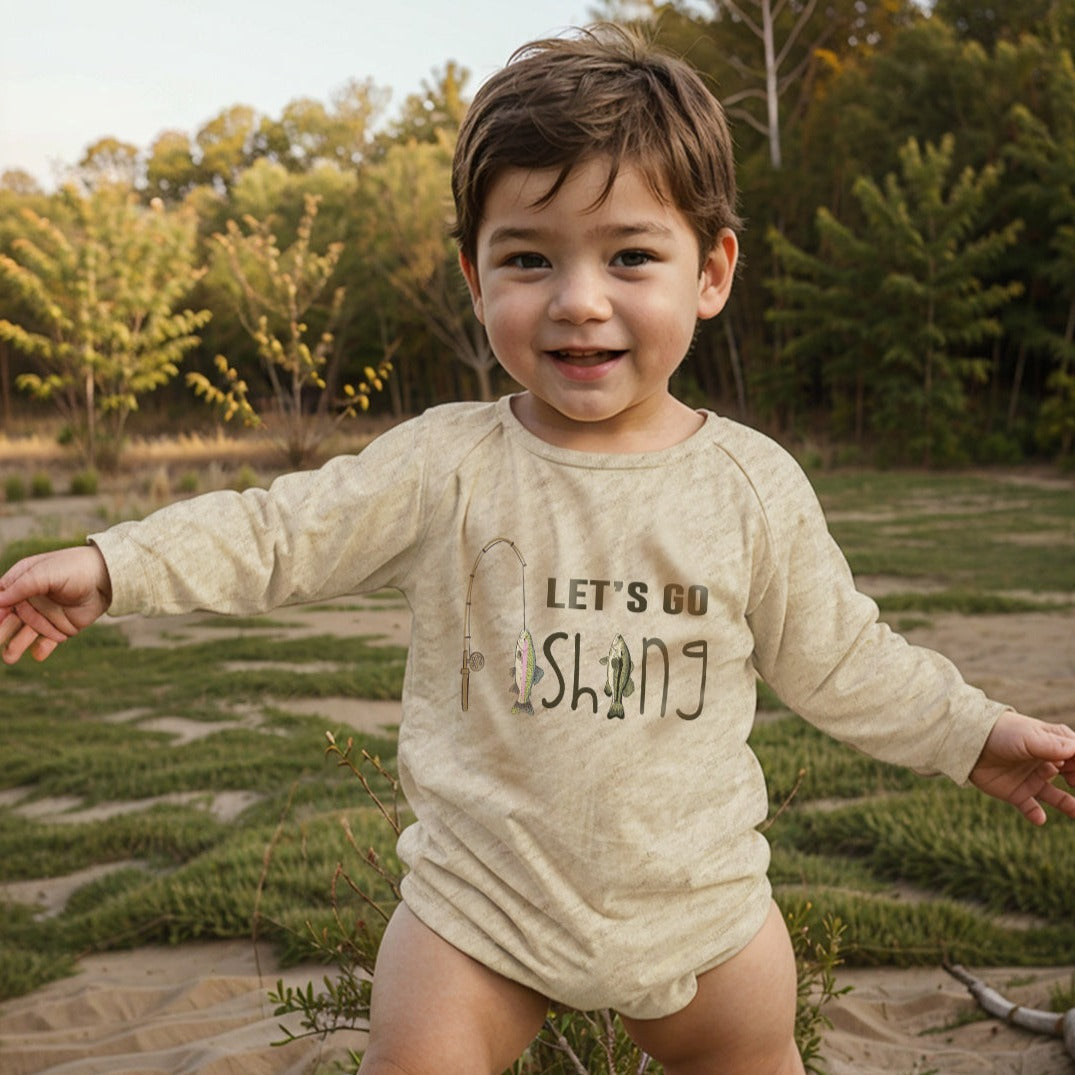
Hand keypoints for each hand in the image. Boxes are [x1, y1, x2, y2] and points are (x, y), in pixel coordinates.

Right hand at [0, 546, 112, 663]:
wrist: (106, 578)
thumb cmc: (73, 568)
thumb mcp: (45, 573)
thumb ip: (22, 586)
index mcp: (22, 582)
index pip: (2, 599)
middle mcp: (30, 600)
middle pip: (10, 619)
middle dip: (2, 631)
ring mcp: (45, 615)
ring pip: (26, 633)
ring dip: (17, 645)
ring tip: (10, 658)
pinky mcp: (61, 627)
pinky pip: (48, 641)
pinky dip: (43, 648)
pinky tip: (39, 654)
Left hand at [970, 709, 1074, 824]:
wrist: (968, 742)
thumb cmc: (1001, 733)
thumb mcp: (1028, 737)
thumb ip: (1053, 746)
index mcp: (1052, 744)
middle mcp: (1045, 763)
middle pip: (1072, 776)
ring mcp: (1031, 778)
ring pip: (1056, 796)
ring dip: (1068, 804)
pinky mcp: (1016, 793)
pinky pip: (1030, 808)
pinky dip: (1035, 814)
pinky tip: (1039, 819)